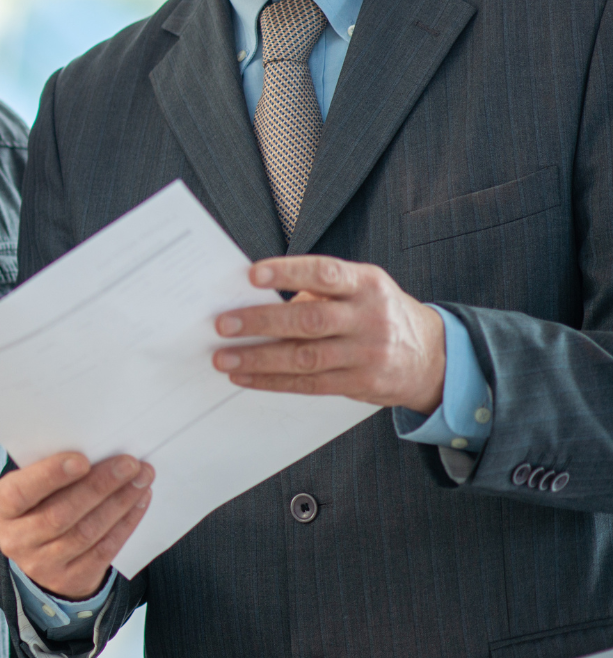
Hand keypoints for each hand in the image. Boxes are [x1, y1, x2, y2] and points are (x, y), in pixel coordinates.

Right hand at [0, 452, 153, 600]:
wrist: (39, 552)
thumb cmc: (37, 501)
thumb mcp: (28, 485)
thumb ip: (49, 471)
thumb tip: (97, 451)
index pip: (21, 492)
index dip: (51, 476)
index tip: (83, 459)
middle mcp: (14, 539)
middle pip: (61, 514)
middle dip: (100, 486)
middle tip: (129, 464)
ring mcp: (41, 564)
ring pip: (86, 533)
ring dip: (119, 503)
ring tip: (141, 479)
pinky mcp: (70, 579)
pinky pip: (103, 550)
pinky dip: (125, 523)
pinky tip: (139, 501)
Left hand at [214, 256, 444, 411]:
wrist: (434, 356)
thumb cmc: (379, 313)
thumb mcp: (361, 289)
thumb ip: (318, 292)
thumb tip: (254, 300)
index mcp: (367, 284)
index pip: (325, 273)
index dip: (288, 273)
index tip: (252, 275)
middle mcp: (370, 317)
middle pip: (310, 320)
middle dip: (262, 322)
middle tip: (223, 324)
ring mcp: (368, 354)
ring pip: (305, 358)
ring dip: (258, 359)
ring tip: (223, 358)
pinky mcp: (362, 383)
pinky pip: (310, 384)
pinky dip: (273, 381)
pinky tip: (246, 377)